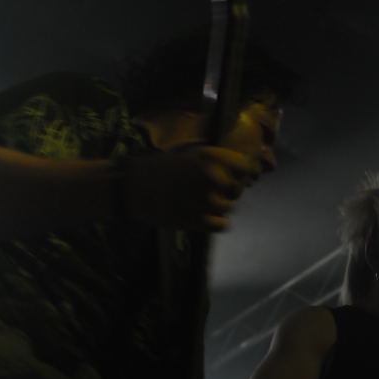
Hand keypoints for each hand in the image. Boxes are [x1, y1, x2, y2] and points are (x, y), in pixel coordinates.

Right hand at [123, 143, 259, 230]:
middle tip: (210, 191)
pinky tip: (204, 217)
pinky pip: (223, 225)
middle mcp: (211, 176)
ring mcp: (205, 200)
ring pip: (229, 207)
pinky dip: (217, 222)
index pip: (247, 167)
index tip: (237, 177)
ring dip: (219, 207)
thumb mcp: (189, 153)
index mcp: (210, 156)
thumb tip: (245, 170)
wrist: (132, 188)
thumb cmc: (161, 168)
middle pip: (238, 189)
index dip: (244, 174)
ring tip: (200, 202)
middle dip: (228, 191)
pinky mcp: (197, 220)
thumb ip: (216, 159)